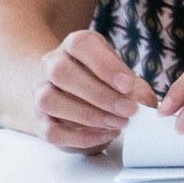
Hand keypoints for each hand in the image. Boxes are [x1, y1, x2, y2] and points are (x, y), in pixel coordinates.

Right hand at [31, 29, 156, 152]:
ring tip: (118, 124)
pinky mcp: (39, 120)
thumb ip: (136, 88)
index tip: (128, 85)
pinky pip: (50, 131)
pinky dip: (80, 137)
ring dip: (88, 116)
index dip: (104, 64)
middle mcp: (51, 64)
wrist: (73, 94)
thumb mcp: (124, 77)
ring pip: (49, 100)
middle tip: (128, 111)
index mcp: (75, 46)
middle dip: (99, 95)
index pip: (81, 44)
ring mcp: (40, 91)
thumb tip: (144, 105)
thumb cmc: (106, 81)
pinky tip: (106, 136)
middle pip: (61, 73)